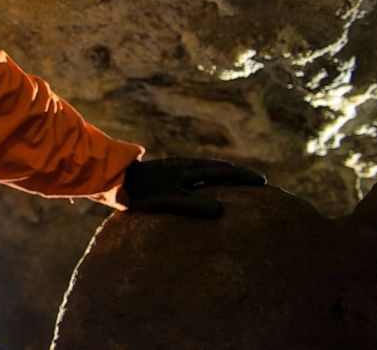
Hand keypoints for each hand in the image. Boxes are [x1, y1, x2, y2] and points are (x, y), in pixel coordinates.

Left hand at [122, 157, 266, 218]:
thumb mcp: (169, 199)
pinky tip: (207, 186)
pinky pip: (195, 174)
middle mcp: (185, 165)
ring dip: (224, 174)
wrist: (114, 179)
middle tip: (257, 180)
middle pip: (218, 168)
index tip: (262, 181)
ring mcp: (175, 168)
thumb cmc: (141, 191)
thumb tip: (221, 211)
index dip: (243, 176)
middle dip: (238, 174)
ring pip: (207, 169)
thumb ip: (193, 204)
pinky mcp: (166, 174)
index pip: (223, 171)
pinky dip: (209, 178)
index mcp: (189, 168)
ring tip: (238, 182)